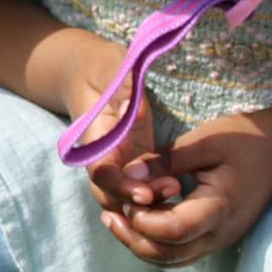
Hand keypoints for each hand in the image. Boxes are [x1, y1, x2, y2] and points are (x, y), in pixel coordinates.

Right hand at [54, 36, 180, 215]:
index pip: (101, 173)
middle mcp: (104, 158)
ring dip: (149, 203)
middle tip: (173, 189)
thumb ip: (122, 89)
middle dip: (138, 201)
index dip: (121, 186)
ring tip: (178, 192)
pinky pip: (142, 187)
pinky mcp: (136, 163)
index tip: (145, 193)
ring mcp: (119, 163)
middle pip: (112, 194)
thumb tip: (132, 110)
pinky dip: (155, 196)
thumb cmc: (103, 69)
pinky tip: (177, 193)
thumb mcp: (111, 69)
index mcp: (94, 138)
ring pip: (126, 197)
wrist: (94, 75)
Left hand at [100, 111, 271, 269]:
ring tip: (116, 219)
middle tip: (108, 215)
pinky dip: (156, 243)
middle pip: (168, 255)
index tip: (125, 198)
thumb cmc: (245, 140)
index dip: (142, 220)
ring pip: (172, 260)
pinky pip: (181, 253)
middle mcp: (220, 233)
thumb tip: (128, 174)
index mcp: (219, 207)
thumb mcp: (205, 140)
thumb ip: (166, 159)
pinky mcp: (217, 238)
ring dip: (141, 245)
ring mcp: (220, 240)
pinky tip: (140, 220)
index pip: (172, 231)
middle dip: (133, 239)